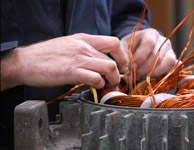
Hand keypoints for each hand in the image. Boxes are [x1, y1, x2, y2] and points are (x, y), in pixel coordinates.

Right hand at [1, 33, 127, 90]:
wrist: (25, 62)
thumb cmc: (46, 56)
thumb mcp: (69, 45)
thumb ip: (85, 51)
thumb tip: (99, 61)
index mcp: (83, 39)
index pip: (113, 42)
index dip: (122, 55)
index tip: (121, 66)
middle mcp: (84, 46)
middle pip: (114, 59)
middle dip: (119, 73)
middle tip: (115, 81)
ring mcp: (78, 58)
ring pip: (110, 67)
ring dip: (112, 80)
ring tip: (108, 86)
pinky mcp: (72, 72)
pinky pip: (96, 78)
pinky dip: (100, 84)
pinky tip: (95, 87)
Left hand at [120, 28, 176, 79]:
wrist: (138, 48)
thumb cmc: (129, 48)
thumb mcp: (123, 49)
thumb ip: (123, 58)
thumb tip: (127, 73)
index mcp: (150, 34)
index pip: (149, 43)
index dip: (140, 57)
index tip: (130, 68)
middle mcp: (164, 41)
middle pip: (157, 56)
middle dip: (143, 70)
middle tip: (132, 77)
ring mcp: (171, 52)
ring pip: (168, 63)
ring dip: (153, 74)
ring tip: (140, 78)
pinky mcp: (174, 62)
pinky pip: (174, 69)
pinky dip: (165, 76)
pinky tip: (153, 80)